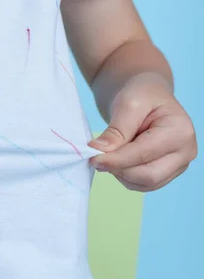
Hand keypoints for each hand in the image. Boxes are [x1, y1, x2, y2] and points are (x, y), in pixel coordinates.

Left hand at [89, 73, 197, 191]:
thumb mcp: (127, 103)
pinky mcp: (168, 172)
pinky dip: (126, 176)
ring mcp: (179, 165)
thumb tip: (99, 152)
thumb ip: (116, 130)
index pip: (145, 154)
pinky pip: (144, 184)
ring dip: (121, 174)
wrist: (148, 95)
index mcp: (180, 131)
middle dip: (119, 169)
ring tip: (108, 154)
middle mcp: (186, 152)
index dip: (116, 159)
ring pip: (146, 184)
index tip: (92, 157)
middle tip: (96, 158)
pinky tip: (117, 159)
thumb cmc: (141, 94)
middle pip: (149, 176)